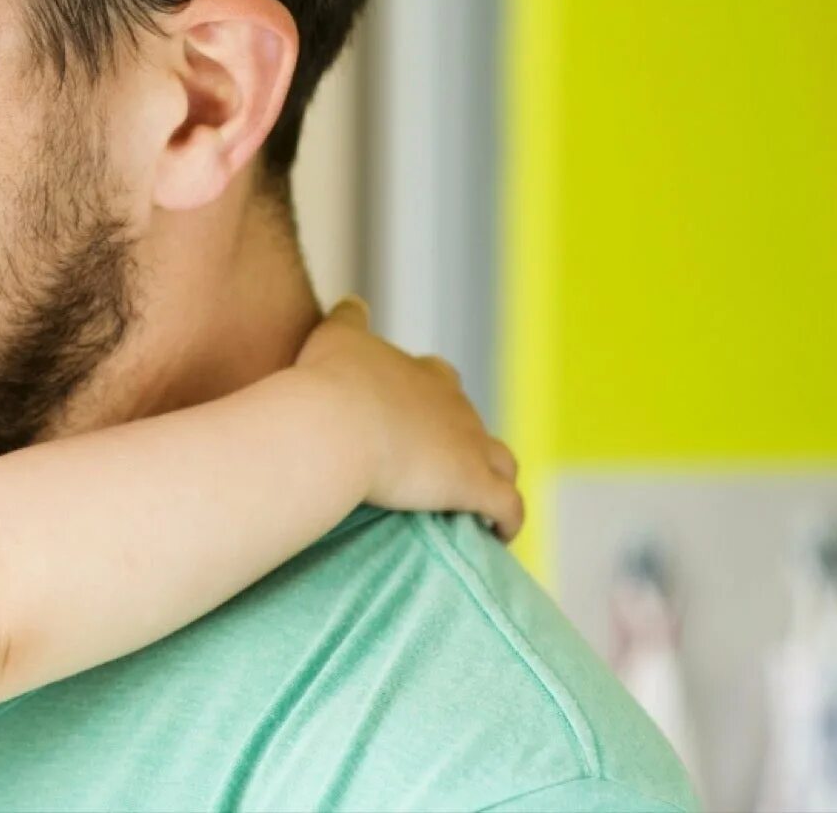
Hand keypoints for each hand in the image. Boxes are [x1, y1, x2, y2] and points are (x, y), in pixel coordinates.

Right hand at [293, 297, 523, 540]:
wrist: (336, 424)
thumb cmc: (329, 382)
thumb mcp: (334, 336)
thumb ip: (347, 318)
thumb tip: (354, 302)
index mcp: (421, 373)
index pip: (437, 379)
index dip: (428, 398)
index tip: (409, 417)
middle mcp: (454, 404)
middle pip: (470, 419)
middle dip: (459, 438)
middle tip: (431, 464)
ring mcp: (469, 444)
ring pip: (501, 460)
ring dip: (492, 477)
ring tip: (474, 504)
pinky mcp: (474, 485)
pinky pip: (508, 507)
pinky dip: (507, 521)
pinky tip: (497, 535)